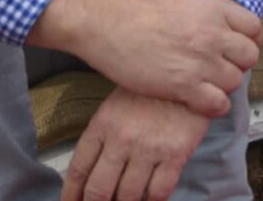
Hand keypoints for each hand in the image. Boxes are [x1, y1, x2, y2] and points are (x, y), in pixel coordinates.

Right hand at [28, 0, 260, 117]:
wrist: (109, 25)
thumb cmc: (142, 16)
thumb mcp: (185, 5)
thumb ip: (210, 19)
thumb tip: (229, 35)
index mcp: (214, 9)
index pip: (254, 29)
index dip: (248, 41)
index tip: (235, 49)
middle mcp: (213, 33)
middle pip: (249, 57)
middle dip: (237, 65)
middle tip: (218, 68)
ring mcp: (201, 59)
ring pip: (235, 82)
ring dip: (222, 86)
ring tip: (204, 84)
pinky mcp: (185, 85)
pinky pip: (218, 104)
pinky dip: (213, 106)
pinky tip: (199, 101)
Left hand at [62, 87, 210, 200]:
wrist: (191, 73)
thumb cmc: (151, 90)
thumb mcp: (117, 104)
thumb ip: (103, 135)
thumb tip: (92, 171)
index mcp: (103, 123)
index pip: (79, 169)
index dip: (71, 194)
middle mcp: (123, 139)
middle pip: (99, 190)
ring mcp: (149, 148)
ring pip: (128, 197)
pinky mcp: (176, 155)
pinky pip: (159, 192)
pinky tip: (149, 200)